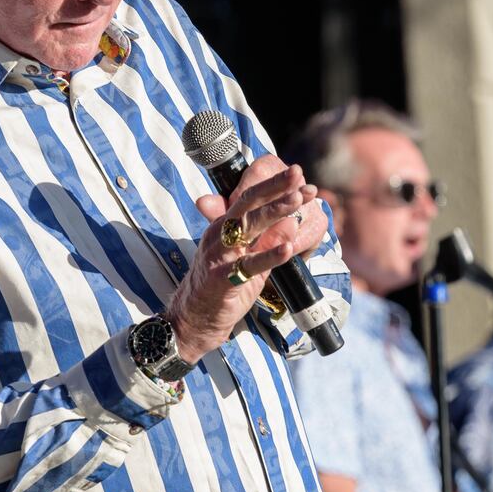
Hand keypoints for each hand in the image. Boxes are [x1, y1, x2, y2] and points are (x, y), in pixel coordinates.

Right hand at [168, 155, 323, 363]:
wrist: (193, 319)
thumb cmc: (221, 286)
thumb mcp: (248, 258)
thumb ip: (268, 240)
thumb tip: (294, 220)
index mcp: (223, 226)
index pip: (250, 198)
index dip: (275, 186)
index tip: (300, 177)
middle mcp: (219, 235)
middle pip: (247, 203)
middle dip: (274, 186)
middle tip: (297, 172)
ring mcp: (219, 255)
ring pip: (247, 227)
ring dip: (273, 212)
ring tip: (296, 200)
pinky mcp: (222, 279)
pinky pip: (248, 265)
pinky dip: (269, 256)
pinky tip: (288, 248)